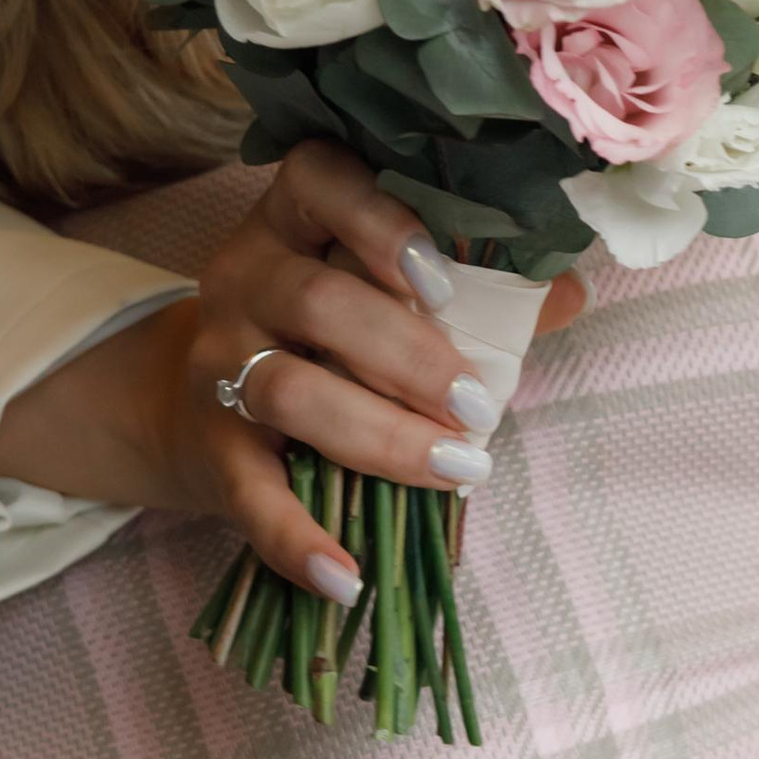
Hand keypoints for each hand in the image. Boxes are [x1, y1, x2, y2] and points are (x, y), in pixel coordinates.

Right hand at [0, 141, 583, 597]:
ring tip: (457, 468)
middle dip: (410, 355)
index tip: (442, 277)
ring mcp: (218, 365)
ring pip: (290, 392)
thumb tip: (571, 290)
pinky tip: (348, 578)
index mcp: (293, 224)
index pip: (317, 180)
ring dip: (381, 435)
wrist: (187, 406)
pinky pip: (252, 499)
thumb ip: (477, 292)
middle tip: (480, 405)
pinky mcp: (210, 451)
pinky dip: (299, 543)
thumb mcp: (381, 296)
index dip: (377, 221)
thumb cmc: (323, 339)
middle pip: (318, 302)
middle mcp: (244, 280)